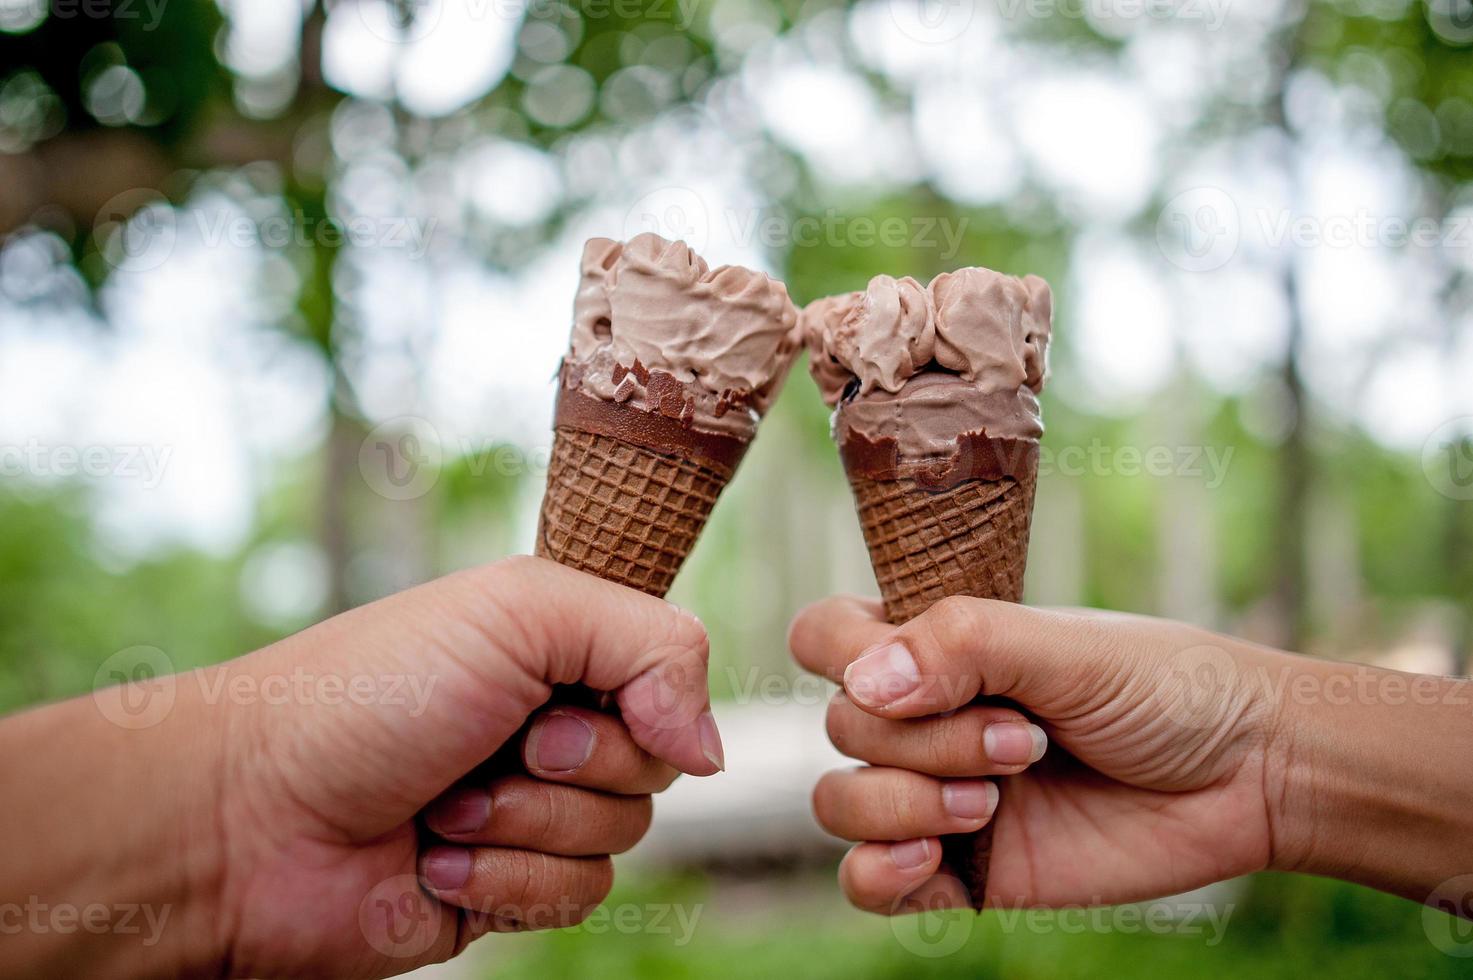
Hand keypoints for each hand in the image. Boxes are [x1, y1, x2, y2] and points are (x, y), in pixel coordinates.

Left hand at [0, 557, 722, 978]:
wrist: (247, 818)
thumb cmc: (370, 693)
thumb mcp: (521, 611)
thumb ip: (656, 646)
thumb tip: (715, 751)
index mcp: (557, 647)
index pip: (672, 671)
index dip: (644, 694)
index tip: (569, 692)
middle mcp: (552, 725)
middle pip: (658, 762)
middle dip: (575, 763)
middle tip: (495, 746)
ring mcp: (532, 812)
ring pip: (624, 835)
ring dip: (529, 825)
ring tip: (444, 806)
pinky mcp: (510, 892)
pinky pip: (579, 897)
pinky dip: (507, 882)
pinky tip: (434, 861)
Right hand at [790, 596, 1297, 913]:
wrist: (1249, 778)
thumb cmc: (1167, 688)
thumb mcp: (1066, 647)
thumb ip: (962, 646)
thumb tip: (862, 685)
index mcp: (938, 647)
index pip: (826, 637)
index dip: (843, 654)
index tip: (917, 671)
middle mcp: (927, 718)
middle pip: (839, 726)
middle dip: (925, 739)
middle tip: (1023, 740)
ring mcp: (939, 794)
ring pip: (840, 803)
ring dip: (905, 804)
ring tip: (996, 800)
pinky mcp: (962, 870)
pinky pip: (867, 883)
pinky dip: (880, 874)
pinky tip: (936, 860)